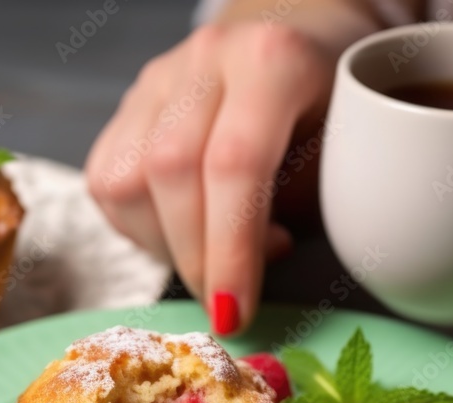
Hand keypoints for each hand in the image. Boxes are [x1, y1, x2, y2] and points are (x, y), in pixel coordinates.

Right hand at [85, 21, 337, 334]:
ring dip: (164, 245)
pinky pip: (106, 182)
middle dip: (195, 258)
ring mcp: (157, 78)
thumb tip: (239, 279)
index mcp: (270, 60)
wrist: (297, 38)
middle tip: (225, 305)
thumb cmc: (331, 108)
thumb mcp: (346, 155)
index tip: (236, 314)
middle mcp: (204, 59)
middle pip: (169, 172)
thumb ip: (301, 210)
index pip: (235, 164)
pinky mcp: (127, 103)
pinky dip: (139, 228)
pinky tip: (183, 229)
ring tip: (213, 253)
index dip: (231, 250)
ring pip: (124, 181)